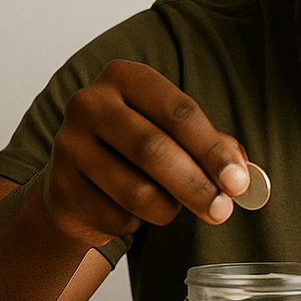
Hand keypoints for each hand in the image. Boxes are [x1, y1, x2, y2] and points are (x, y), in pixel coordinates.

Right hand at [32, 59, 251, 247]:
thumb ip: (213, 147)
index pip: (178, 111)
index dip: (212, 149)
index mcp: (126, 77)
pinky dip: (137, 223)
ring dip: (169, 210)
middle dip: (196, 185)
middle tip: (222, 210)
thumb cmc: (136, 153)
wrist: (77, 185)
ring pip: (137, 191)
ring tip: (174, 208)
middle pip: (154, 149)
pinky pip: (116, 216)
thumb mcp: (177, 138)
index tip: (238, 181)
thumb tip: (240, 174)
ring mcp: (69, 144)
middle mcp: (90, 103)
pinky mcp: (60, 187)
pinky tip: (131, 212)